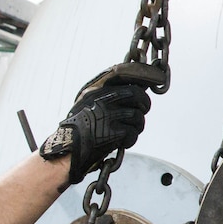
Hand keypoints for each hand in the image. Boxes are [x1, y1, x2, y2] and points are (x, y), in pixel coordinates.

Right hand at [38, 62, 163, 183]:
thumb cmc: (80, 129)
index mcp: (94, 89)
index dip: (142, 73)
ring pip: (137, 115)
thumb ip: (108, 94)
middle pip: (136, 93)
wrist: (66, 151)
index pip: (122, 72)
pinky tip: (121, 142)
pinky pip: (132, 133)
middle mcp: (100, 98)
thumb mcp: (88, 103)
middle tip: (142, 111)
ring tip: (126, 131)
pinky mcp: (111, 133)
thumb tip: (138, 88)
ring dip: (136, 126)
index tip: (156, 77)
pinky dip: (130, 140)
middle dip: (144, 104)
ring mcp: (106, 115)